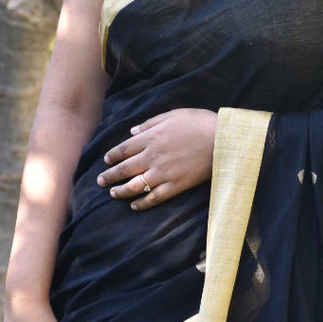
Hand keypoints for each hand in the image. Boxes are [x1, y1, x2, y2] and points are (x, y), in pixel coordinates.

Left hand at [98, 108, 217, 209]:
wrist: (222, 139)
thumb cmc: (199, 123)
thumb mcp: (172, 115)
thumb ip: (149, 123)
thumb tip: (132, 132)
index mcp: (150, 138)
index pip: (123, 149)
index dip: (112, 156)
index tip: (106, 161)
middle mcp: (152, 157)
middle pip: (124, 169)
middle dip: (109, 176)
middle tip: (100, 181)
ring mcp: (163, 173)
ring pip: (134, 186)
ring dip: (121, 191)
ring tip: (113, 194)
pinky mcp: (175, 186)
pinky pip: (154, 198)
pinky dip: (142, 203)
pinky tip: (134, 206)